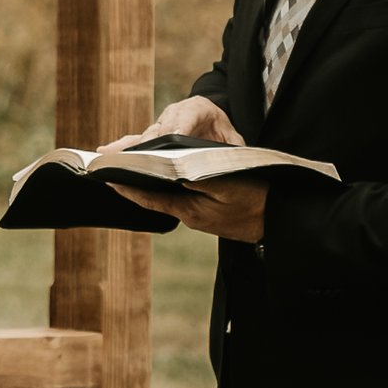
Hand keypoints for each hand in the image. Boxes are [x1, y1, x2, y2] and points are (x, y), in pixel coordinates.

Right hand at [95, 97, 242, 157]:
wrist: (210, 117)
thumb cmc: (221, 129)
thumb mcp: (234, 138)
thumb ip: (233, 147)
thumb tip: (232, 161)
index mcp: (196, 109)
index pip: (185, 119)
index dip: (176, 129)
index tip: (170, 139)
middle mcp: (172, 114)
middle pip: (159, 130)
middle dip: (148, 144)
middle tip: (138, 156)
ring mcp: (160, 124)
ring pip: (143, 136)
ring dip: (128, 148)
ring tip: (109, 155)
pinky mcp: (151, 135)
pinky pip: (135, 141)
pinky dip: (121, 148)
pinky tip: (105, 153)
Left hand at [120, 176, 268, 244]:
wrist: (281, 218)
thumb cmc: (256, 199)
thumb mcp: (225, 183)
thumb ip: (195, 176)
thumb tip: (168, 170)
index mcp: (189, 211)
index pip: (148, 198)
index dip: (126, 187)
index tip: (105, 176)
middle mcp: (189, 216)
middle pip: (155, 197)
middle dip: (135, 183)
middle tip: (112, 169)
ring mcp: (199, 217)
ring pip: (167, 197)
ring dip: (151, 184)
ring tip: (132, 168)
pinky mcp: (208, 214)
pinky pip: (182, 199)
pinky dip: (169, 188)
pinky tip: (166, 176)